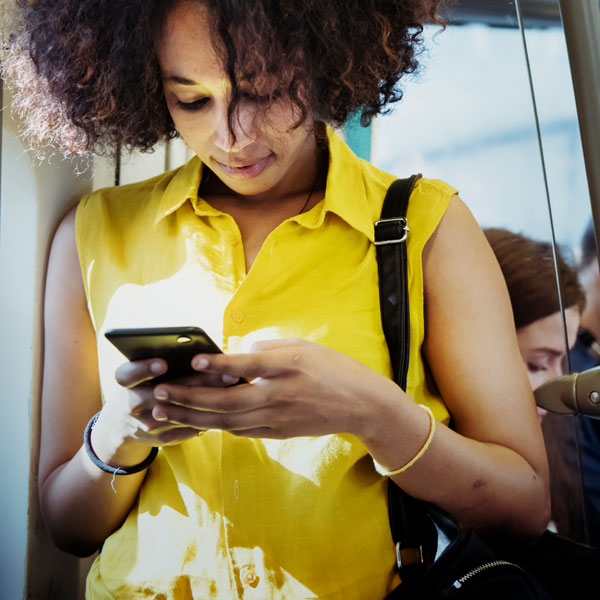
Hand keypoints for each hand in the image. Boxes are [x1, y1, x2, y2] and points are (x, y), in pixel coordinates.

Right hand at [91, 357, 239, 465]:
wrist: (122, 425)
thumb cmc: (142, 385)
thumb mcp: (142, 372)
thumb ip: (164, 361)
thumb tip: (201, 349)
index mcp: (126, 383)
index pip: (128, 375)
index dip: (144, 369)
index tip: (163, 363)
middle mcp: (132, 404)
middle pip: (162, 394)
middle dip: (195, 383)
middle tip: (225, 372)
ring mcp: (146, 425)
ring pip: (179, 413)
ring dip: (208, 401)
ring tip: (232, 387)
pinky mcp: (161, 438)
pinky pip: (187, 429)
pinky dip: (207, 416)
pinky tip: (230, 404)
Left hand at [148, 338, 395, 438]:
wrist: (361, 404)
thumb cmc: (334, 368)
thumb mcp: (304, 346)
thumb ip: (268, 349)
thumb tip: (238, 355)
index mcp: (288, 367)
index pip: (247, 366)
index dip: (218, 364)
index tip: (193, 360)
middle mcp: (280, 395)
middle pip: (227, 401)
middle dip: (188, 398)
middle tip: (158, 394)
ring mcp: (278, 418)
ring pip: (227, 421)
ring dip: (193, 417)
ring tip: (164, 412)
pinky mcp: (279, 433)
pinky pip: (241, 431)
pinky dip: (216, 426)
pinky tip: (196, 420)